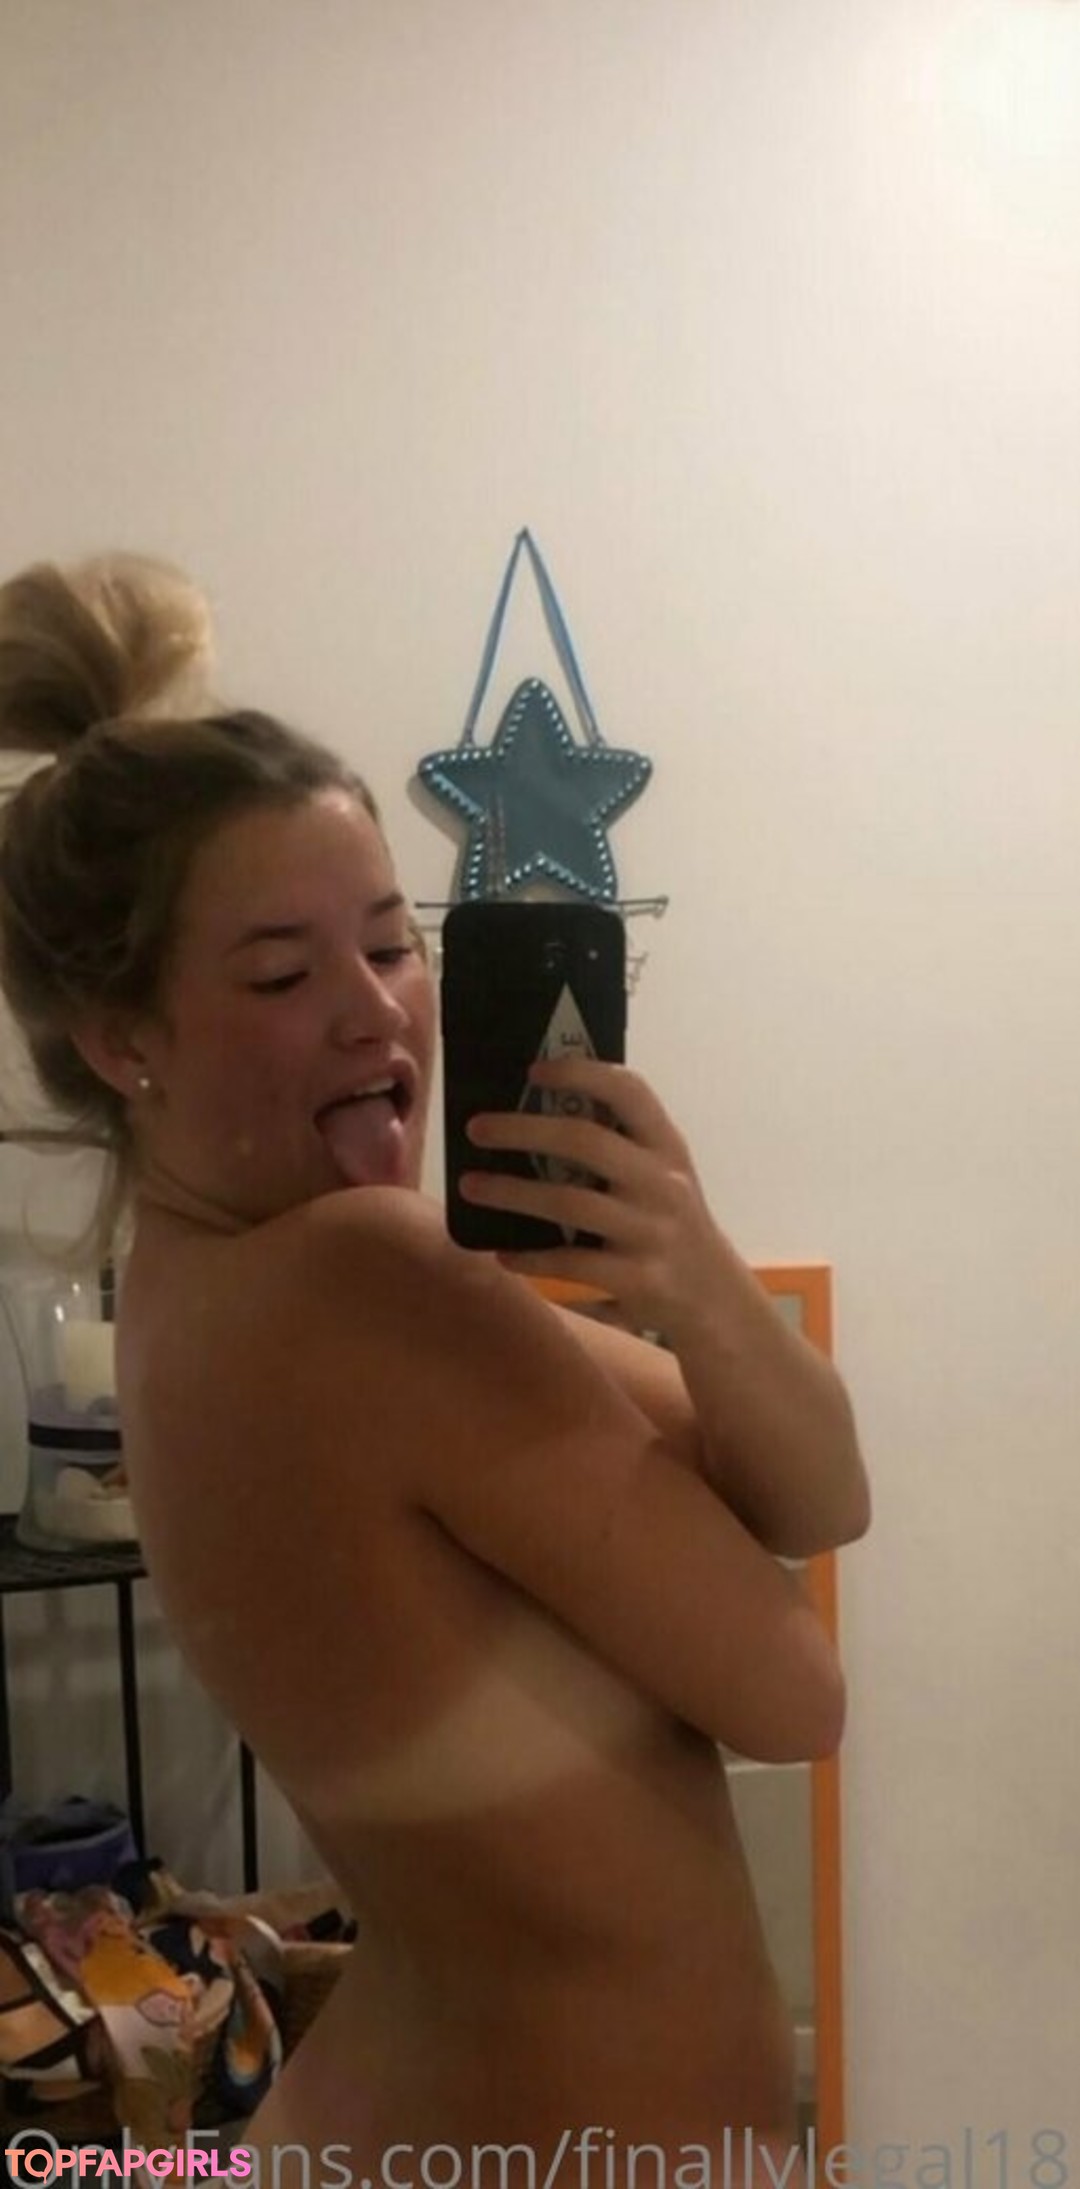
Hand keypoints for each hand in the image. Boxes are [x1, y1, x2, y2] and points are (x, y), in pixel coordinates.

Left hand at [460, 1055, 731, 1343]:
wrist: (717, 1301)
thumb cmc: (673, 1227)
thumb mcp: (664, 1178)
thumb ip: (621, 1148)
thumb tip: (536, 1114)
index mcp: (668, 1148)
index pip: (630, 1091)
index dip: (581, 1074)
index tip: (533, 1071)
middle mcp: (662, 1183)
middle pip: (586, 1141)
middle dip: (524, 1130)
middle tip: (476, 1128)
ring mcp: (651, 1232)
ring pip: (569, 1203)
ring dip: (511, 1193)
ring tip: (470, 1186)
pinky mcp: (638, 1279)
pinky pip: (571, 1263)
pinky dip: (531, 1258)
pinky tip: (502, 1255)